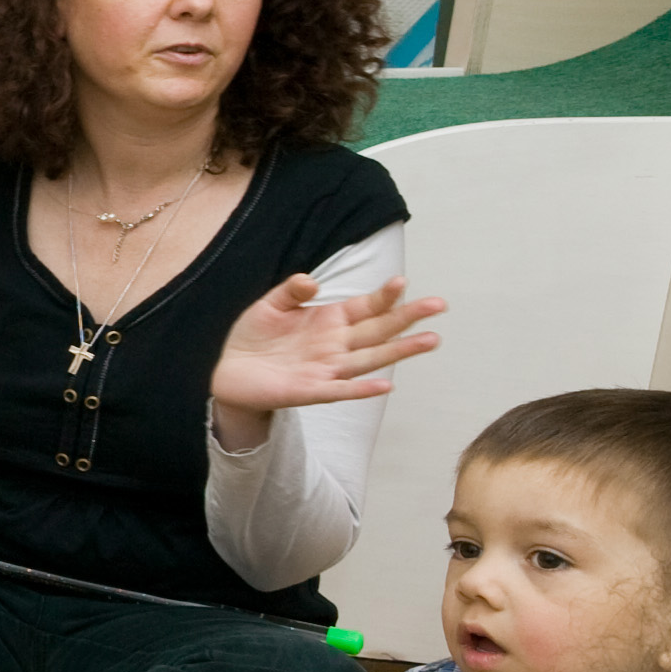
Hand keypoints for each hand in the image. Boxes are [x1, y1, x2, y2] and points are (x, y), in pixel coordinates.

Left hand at [208, 272, 444, 419]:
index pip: (365, 306)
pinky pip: (342, 390)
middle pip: (379, 329)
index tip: (403, 281)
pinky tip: (385, 385)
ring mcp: (327, 369)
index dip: (383, 295)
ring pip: (371, 358)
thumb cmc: (255, 337)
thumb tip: (310, 281)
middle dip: (408, 318)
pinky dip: (362, 388)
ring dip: (400, 350)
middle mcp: (336, 345)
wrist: (230, 372)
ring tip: (431, 340)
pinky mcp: (311, 390)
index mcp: (330, 321)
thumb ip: (291, 292)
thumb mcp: (270, 306)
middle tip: (439, 305)